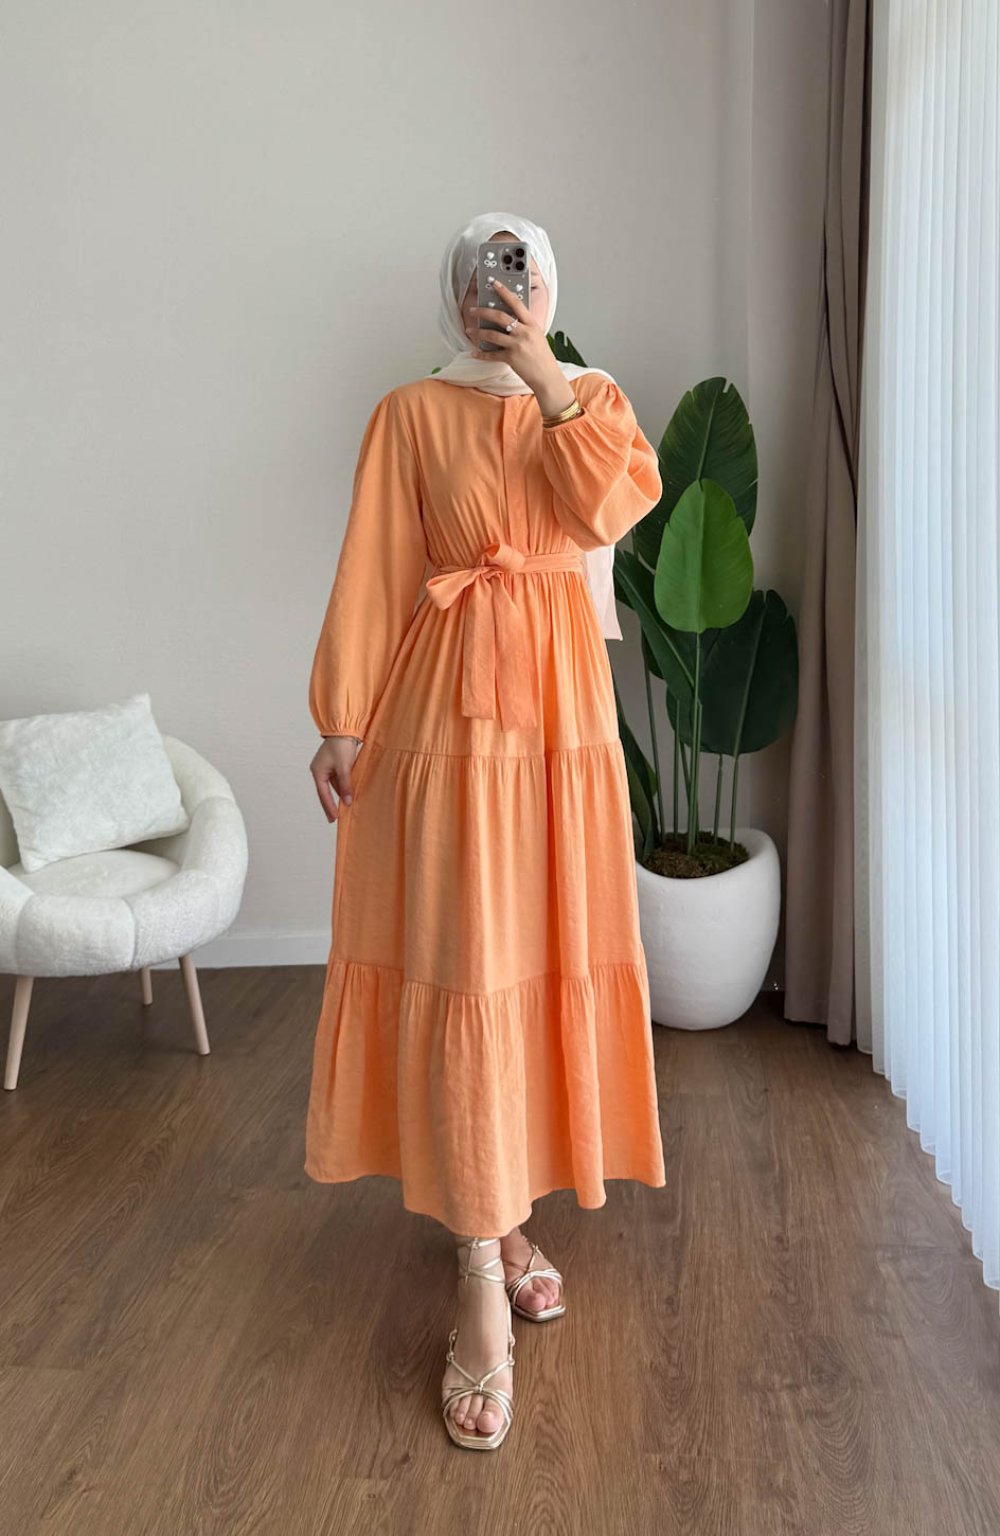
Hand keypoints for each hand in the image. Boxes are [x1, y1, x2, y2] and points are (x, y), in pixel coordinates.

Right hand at [310, 735, 360, 822]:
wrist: (345, 729)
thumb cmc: (341, 746)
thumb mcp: (344, 767)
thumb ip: (345, 785)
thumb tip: (347, 801)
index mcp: (317, 772)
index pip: (323, 794)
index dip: (329, 806)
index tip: (334, 818)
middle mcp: (319, 771)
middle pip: (324, 792)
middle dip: (329, 805)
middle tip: (332, 819)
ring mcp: (326, 768)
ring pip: (332, 787)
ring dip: (337, 797)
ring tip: (342, 810)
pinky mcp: (334, 766)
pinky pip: (337, 781)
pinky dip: (342, 788)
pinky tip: (346, 795)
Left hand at [466, 279, 575, 411]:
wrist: (548, 377)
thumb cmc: (543, 358)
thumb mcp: (537, 337)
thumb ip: (525, 328)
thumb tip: (510, 321)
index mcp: (532, 324)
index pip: (516, 303)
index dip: (504, 292)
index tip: (494, 284)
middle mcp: (524, 332)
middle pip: (500, 316)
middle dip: (483, 312)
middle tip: (473, 310)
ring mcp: (517, 345)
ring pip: (492, 335)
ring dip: (478, 332)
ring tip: (469, 330)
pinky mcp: (511, 358)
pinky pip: (492, 355)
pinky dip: (481, 354)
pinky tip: (474, 352)